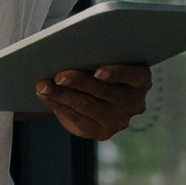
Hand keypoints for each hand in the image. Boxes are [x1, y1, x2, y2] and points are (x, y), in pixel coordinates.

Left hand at [37, 64, 151, 140]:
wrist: (100, 91)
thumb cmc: (101, 63)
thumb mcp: (106, 57)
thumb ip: (96, 54)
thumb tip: (69, 51)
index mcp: (141, 80)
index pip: (134, 75)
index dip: (118, 73)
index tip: (98, 70)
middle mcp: (134, 103)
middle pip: (105, 92)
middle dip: (79, 83)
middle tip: (59, 76)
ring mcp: (119, 121)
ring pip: (87, 107)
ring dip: (62, 96)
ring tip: (43, 86)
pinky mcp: (102, 133)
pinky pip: (78, 121)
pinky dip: (59, 106)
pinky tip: (46, 96)